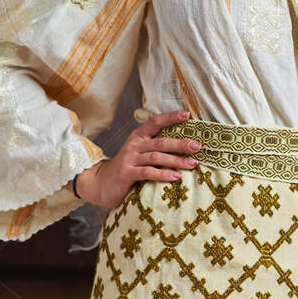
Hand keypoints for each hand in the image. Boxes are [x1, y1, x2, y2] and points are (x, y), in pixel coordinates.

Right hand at [73, 110, 200, 209]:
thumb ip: (155, 149)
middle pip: (161, 141)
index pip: (156, 122)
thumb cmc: (126, 169)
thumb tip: (183, 147)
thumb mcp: (138, 154)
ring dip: (176, 160)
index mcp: (139, 137)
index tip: (187, 115)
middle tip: (197, 146)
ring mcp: (130, 159)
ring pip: (156, 157)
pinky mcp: (127, 174)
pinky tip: (175, 177)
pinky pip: (148, 172)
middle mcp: (134, 145)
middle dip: (180, 143)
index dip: (171, 117)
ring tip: (192, 164)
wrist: (100, 183)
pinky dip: (163, 174)